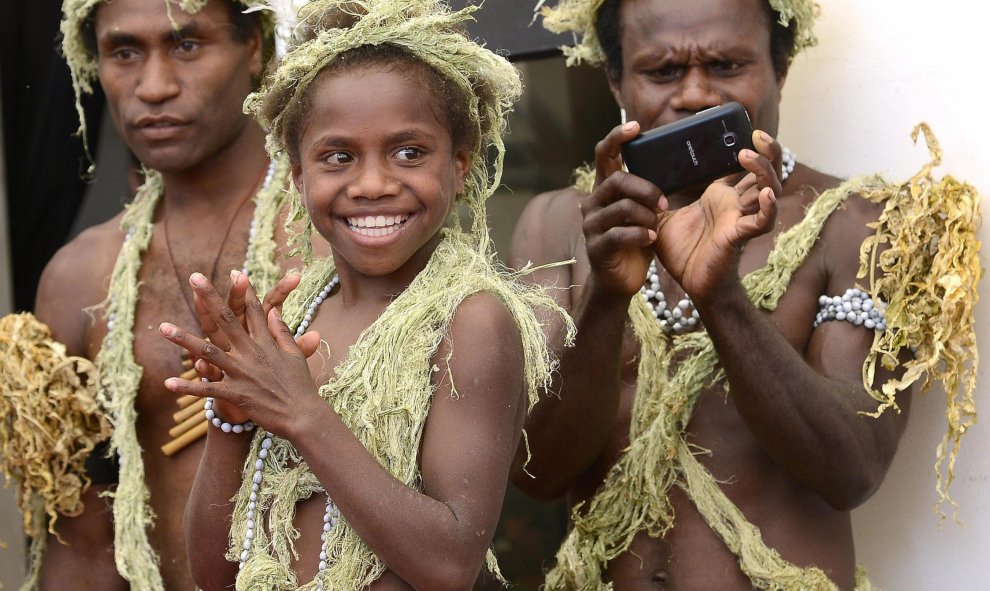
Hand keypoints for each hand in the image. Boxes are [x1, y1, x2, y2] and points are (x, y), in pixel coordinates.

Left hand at [161, 272, 322, 436]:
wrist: (303, 415)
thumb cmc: (301, 385)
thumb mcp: (294, 355)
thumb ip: (282, 332)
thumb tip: (274, 312)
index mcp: (266, 342)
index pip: (254, 310)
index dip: (245, 291)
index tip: (235, 272)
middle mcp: (251, 352)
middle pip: (226, 319)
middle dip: (209, 297)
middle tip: (194, 278)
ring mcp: (241, 372)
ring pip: (207, 352)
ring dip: (184, 340)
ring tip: (163, 328)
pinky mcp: (235, 393)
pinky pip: (207, 389)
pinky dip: (188, 387)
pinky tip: (168, 383)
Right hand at [582, 121, 667, 297]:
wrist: (621, 279)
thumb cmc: (635, 241)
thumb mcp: (643, 211)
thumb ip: (648, 191)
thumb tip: (680, 166)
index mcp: (604, 190)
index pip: (605, 155)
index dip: (617, 137)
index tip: (635, 127)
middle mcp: (592, 203)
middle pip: (617, 180)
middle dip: (646, 189)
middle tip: (663, 204)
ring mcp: (591, 226)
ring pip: (622, 207)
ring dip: (646, 216)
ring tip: (656, 226)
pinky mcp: (597, 247)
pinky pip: (620, 234)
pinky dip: (641, 235)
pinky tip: (651, 238)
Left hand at [652, 129, 780, 303]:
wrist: (691, 283)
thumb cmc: (683, 251)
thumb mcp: (664, 216)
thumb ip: (655, 196)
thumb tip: (635, 174)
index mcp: (722, 196)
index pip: (744, 167)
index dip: (749, 148)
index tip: (742, 129)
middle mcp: (736, 204)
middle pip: (765, 172)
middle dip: (766, 151)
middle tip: (755, 133)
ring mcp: (741, 219)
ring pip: (769, 190)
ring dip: (764, 171)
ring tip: (749, 155)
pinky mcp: (739, 236)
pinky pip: (761, 221)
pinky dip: (767, 208)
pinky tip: (766, 195)